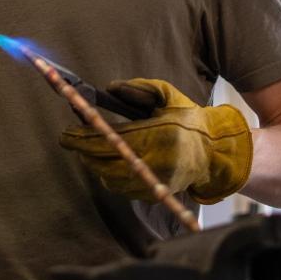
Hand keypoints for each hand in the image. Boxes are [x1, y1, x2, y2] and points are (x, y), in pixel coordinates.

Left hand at [59, 78, 252, 203]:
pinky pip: (121, 187)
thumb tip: (110, 87)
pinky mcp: (155, 192)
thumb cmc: (187, 119)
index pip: (113, 138)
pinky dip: (107, 175)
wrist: (214, 152)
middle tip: (69, 138)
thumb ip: (139, 88)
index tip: (66, 133)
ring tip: (85, 147)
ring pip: (110, 177)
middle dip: (83, 150)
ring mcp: (156, 181)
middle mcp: (158, 161)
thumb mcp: (167, 95)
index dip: (85, 138)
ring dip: (93, 163)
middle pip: (106, 162)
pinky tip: (103, 161)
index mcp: (161, 134)